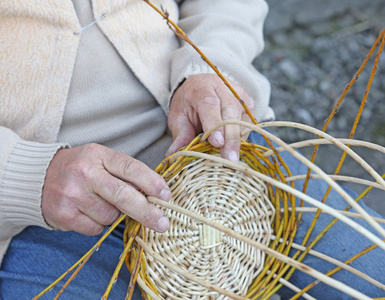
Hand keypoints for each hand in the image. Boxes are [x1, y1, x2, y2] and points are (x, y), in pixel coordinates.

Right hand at [42, 144, 170, 234]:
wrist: (38, 177)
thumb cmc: (79, 168)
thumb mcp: (100, 160)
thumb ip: (124, 173)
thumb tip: (153, 195)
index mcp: (98, 155)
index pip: (131, 168)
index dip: (152, 183)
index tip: (166, 196)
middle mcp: (85, 173)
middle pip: (124, 196)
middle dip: (147, 211)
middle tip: (162, 223)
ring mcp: (73, 194)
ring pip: (110, 215)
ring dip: (114, 215)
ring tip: (100, 202)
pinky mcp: (64, 214)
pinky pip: (95, 228)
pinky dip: (98, 224)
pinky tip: (87, 211)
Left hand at [167, 74, 253, 161]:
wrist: (201, 87)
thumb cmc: (189, 104)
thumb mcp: (178, 116)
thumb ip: (180, 133)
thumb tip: (174, 153)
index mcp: (201, 87)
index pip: (210, 105)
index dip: (215, 124)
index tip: (218, 143)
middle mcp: (223, 87)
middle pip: (230, 113)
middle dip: (230, 139)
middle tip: (229, 160)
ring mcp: (239, 94)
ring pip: (242, 119)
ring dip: (237, 141)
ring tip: (230, 159)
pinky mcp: (249, 103)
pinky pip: (249, 123)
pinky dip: (241, 137)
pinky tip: (233, 148)